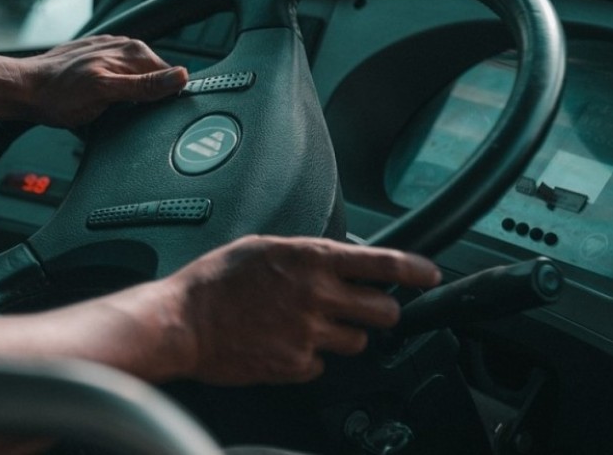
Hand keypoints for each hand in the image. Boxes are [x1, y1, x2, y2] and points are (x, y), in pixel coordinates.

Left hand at [18, 35, 188, 126]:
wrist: (24, 89)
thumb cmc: (58, 96)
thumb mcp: (106, 94)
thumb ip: (146, 85)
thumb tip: (180, 77)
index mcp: (133, 51)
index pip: (171, 76)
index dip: (166, 98)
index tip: (153, 114)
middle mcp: (123, 46)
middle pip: (153, 78)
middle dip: (144, 98)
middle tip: (121, 113)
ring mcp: (109, 51)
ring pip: (135, 78)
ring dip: (127, 96)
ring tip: (105, 107)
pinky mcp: (96, 59)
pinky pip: (118, 77)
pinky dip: (113, 91)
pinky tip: (97, 100)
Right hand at [169, 235, 440, 384]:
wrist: (181, 322)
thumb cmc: (213, 282)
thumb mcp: (261, 247)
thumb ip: (303, 254)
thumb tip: (330, 260)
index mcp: (310, 260)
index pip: (381, 264)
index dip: (415, 270)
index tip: (430, 275)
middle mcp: (316, 296)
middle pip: (384, 311)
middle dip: (380, 310)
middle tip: (365, 309)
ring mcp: (309, 334)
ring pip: (358, 342)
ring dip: (344, 335)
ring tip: (311, 326)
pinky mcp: (296, 365)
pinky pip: (324, 365)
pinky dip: (311, 357)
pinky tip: (284, 343)